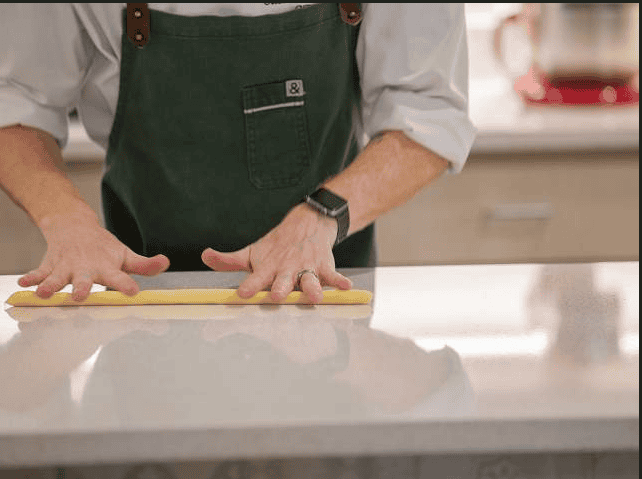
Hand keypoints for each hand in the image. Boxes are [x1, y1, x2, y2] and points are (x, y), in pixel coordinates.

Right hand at [18, 209, 169, 300]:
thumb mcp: (126, 256)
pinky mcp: (50, 266)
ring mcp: (66, 267)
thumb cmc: (104, 248)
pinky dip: (31, 278)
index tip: (133, 292)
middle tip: (80, 295)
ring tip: (45, 293)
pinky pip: (38, 273)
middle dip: (82, 288)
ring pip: (57, 278)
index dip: (126, 284)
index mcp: (107, 268)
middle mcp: (86, 269)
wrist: (75, 226)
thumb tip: (165, 262)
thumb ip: (145, 265)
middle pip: (84, 280)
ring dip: (51, 285)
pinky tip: (24, 285)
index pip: (119, 278)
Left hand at [201, 204, 351, 303]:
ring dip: (312, 288)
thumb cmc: (276, 246)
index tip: (242, 294)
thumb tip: (205, 256)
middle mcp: (286, 269)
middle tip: (277, 295)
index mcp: (267, 268)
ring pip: (309, 280)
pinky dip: (339, 281)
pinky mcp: (323, 266)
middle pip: (283, 281)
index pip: (256, 279)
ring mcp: (306, 268)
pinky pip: (333, 275)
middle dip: (281, 288)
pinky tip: (346, 287)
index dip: (249, 286)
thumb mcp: (252, 252)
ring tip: (315, 296)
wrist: (307, 223)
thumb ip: (229, 261)